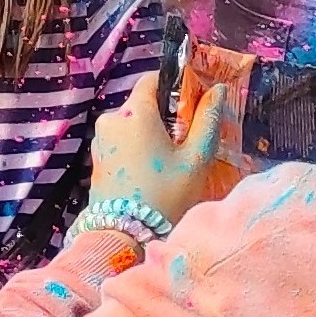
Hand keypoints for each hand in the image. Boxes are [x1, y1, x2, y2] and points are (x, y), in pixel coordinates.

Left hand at [86, 72, 229, 229]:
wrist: (124, 238)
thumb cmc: (165, 196)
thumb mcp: (195, 159)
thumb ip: (208, 120)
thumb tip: (219, 89)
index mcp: (134, 112)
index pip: (152, 79)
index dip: (174, 86)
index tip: (191, 106)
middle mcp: (111, 119)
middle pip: (142, 104)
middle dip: (164, 116)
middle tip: (185, 142)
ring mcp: (100, 141)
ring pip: (131, 125)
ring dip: (150, 135)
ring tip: (169, 163)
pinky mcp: (96, 160)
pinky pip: (120, 143)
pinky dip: (136, 149)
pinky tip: (150, 174)